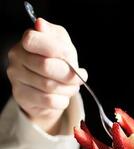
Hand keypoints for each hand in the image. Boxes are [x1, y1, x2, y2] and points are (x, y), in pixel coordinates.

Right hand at [6, 18, 86, 134]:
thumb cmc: (58, 62)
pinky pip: (49, 101)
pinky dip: (62, 100)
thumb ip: (56, 36)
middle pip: (46, 66)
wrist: (49, 88)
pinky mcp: (21, 95)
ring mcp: (16, 77)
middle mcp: (17, 57)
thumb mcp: (62, 45)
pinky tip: (62, 96)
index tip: (70, 57)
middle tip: (79, 77)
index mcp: (26, 41)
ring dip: (68, 88)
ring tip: (71, 87)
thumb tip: (40, 24)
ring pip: (49, 86)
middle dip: (69, 74)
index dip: (57, 50)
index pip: (33, 40)